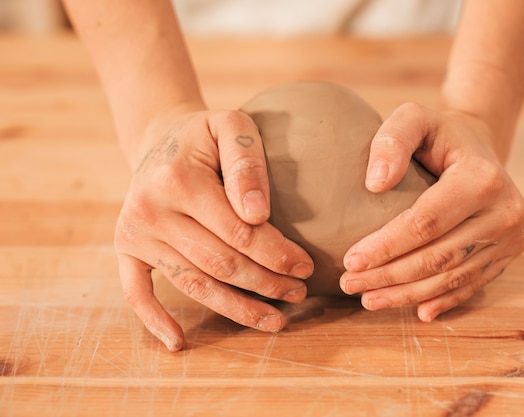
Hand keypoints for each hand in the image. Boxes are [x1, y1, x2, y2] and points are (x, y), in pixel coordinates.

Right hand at [114, 106, 313, 350]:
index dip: (277, 255)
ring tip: (273, 321)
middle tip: (298, 294)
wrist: (160, 138)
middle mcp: (150, 210)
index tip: (306, 267)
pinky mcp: (125, 247)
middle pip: (219, 263)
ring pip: (192, 284)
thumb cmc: (206, 135)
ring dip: (236, 308)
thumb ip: (248, 163)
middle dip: (266, 284)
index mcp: (178, 180)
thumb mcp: (232, 125)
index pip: (239, 233)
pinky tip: (179, 342)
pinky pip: (136, 291)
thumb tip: (258, 214)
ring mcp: (134, 233)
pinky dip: (155, 320)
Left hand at [339, 102, 523, 320]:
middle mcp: (504, 212)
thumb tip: (375, 184)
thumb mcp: (414, 118)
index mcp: (481, 179)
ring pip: (452, 277)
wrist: (480, 148)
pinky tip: (418, 312)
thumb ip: (392, 140)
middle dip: (389, 276)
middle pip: (437, 257)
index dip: (385, 246)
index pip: (424, 223)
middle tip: (350, 285)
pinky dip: (443, 300)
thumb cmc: (439, 134)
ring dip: (408, 294)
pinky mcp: (508, 253)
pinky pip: (472, 284)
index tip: (350, 261)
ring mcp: (511, 237)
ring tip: (369, 299)